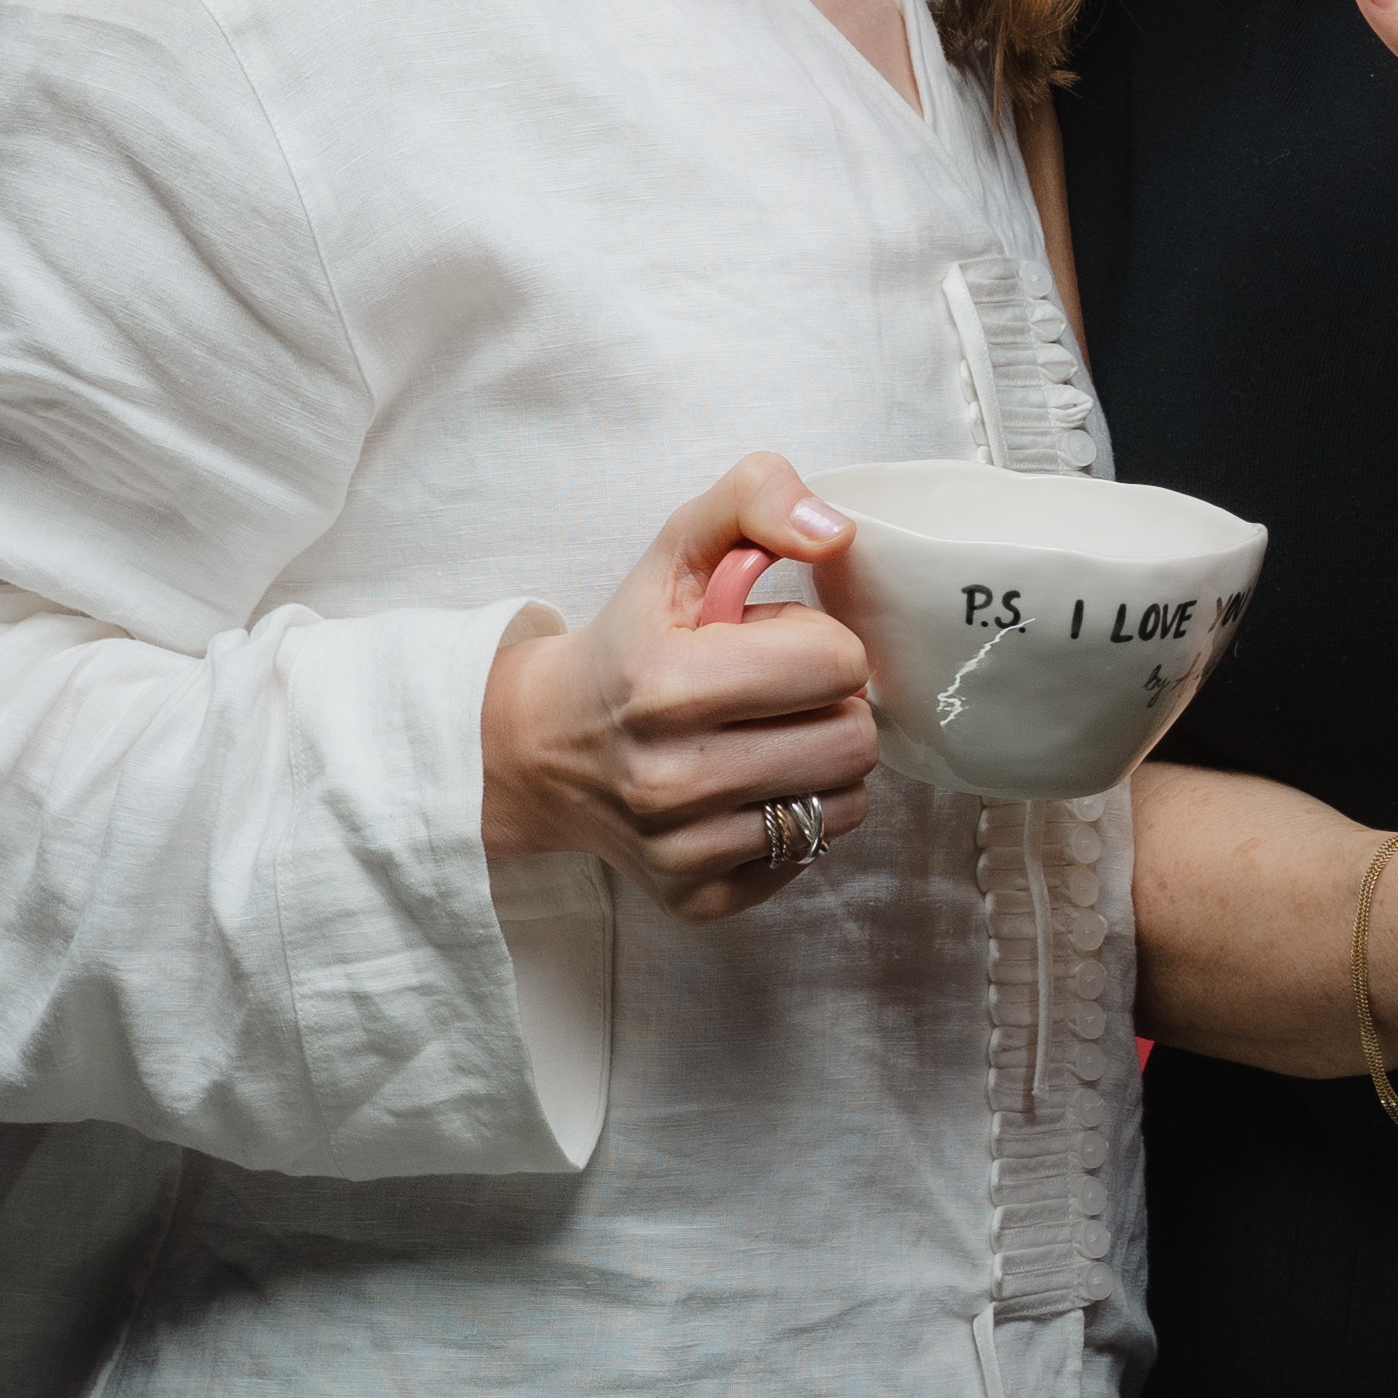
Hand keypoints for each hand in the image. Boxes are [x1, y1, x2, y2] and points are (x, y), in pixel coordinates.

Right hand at [481, 456, 878, 922]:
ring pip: (847, 804)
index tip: (772, 646)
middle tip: (779, 696)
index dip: (819, 643)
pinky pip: (812, 854)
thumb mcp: (679, 548)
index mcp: (668, 684)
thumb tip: (835, 533)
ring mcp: (682, 849)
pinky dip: (796, 819)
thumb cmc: (629, 641)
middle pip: (854, 741)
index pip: (839, 663)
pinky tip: (748, 788)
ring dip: (822, 764)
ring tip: (768, 739)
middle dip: (831, 706)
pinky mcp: (697, 898)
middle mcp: (671, 778)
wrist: (543, 745)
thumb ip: (756, 498)